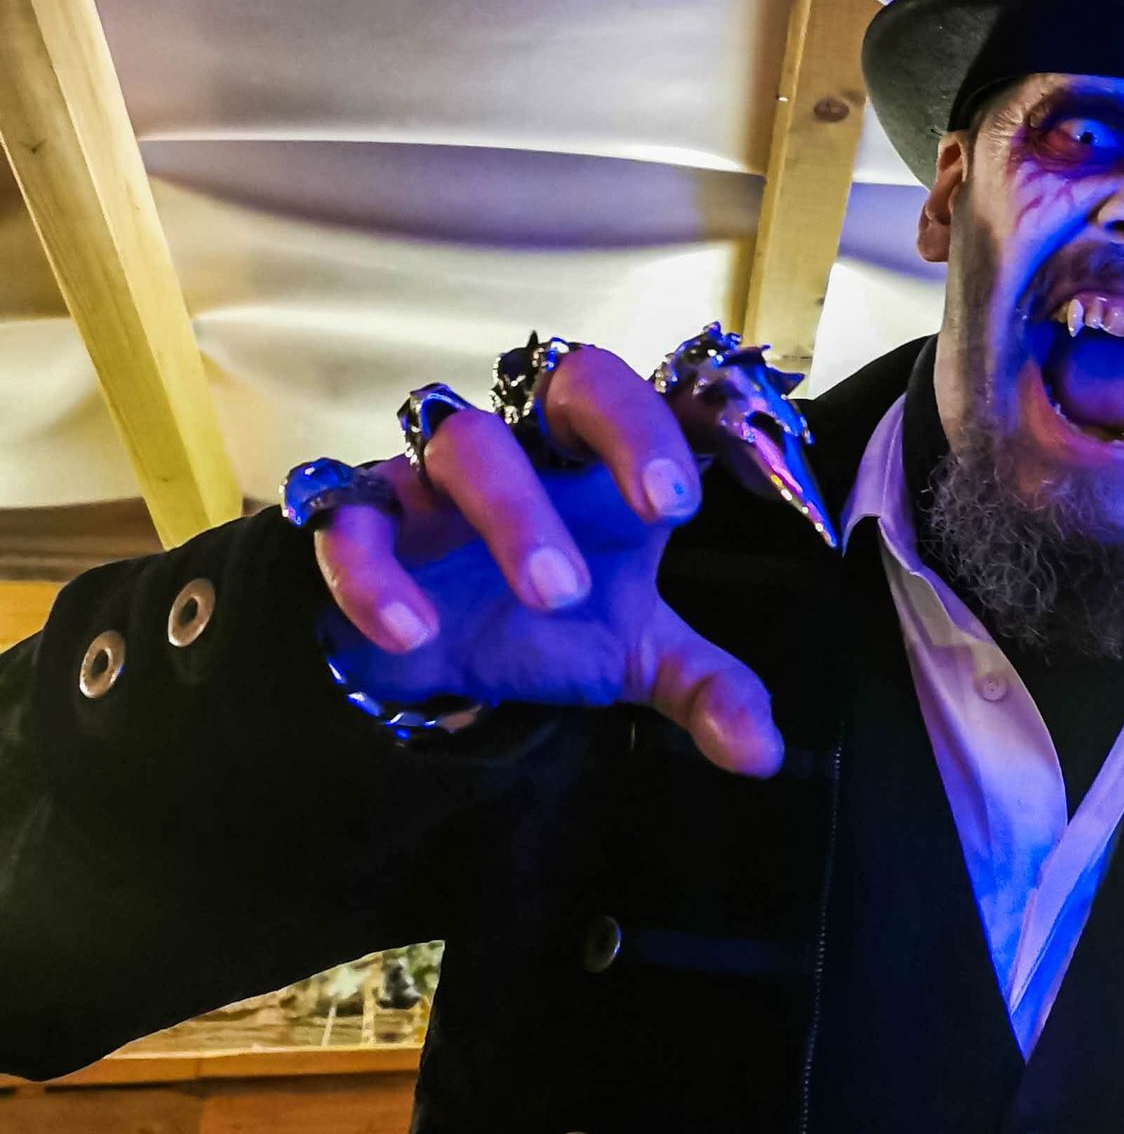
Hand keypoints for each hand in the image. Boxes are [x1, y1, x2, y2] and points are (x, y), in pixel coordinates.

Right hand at [310, 347, 781, 777]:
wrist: (424, 652)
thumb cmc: (539, 621)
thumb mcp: (633, 656)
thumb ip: (707, 690)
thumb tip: (762, 753)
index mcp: (604, 466)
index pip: (659, 405)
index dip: (693, 428)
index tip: (713, 495)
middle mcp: (530, 450)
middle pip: (574, 379)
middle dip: (622, 427)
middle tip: (660, 508)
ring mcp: (439, 478)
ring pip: (467, 443)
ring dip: (516, 511)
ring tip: (554, 594)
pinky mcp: (358, 522)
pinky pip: (351, 522)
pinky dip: (376, 573)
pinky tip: (416, 632)